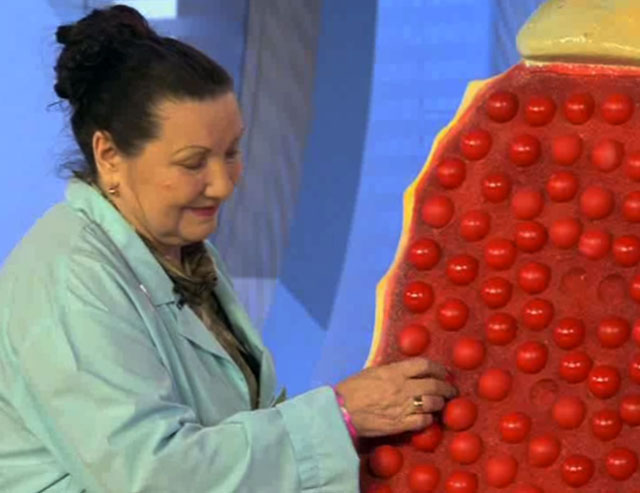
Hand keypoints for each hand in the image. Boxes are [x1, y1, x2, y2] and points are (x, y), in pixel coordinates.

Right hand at [334, 358, 455, 437]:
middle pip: (434, 385)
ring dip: (439, 404)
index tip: (445, 372)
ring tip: (441, 404)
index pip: (424, 366)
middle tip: (451, 391)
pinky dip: (429, 419)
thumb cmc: (352, 388)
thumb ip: (392, 371)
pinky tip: (427, 418)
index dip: (439, 369)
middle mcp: (403, 387)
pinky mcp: (400, 424)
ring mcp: (403, 406)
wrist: (341, 411)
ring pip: (432, 404)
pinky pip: (423, 421)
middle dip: (446, 388)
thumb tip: (406, 371)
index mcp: (395, 371)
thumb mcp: (373, 371)